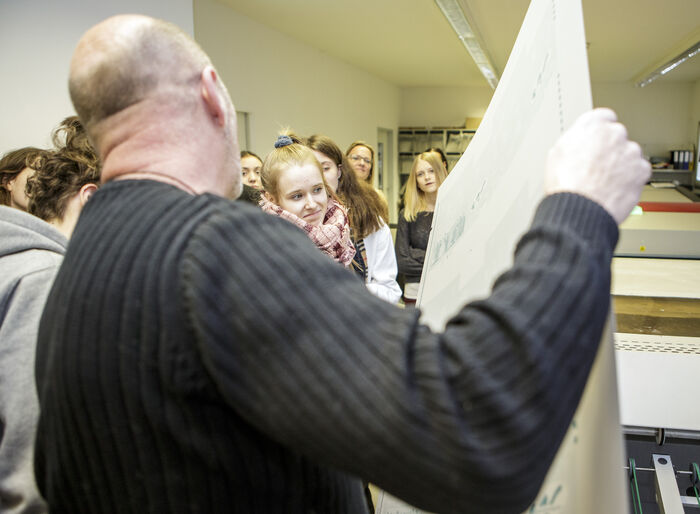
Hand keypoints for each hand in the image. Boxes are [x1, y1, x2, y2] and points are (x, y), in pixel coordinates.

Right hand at [544, 108, 650, 223]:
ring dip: (621, 164)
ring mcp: (630, 151)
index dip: (599, 132)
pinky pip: (638, 171)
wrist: (580, 208)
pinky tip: (614, 187)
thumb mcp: (557, 152)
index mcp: (592, 124)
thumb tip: (580, 140)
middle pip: (617, 137)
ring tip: (604, 181)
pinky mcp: (642, 169)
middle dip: (610, 149)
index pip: (603, 117)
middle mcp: (614, 133)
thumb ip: (576, 139)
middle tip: (597, 166)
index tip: (597, 141)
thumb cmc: (566, 184)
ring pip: (629, 154)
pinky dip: (630, 178)